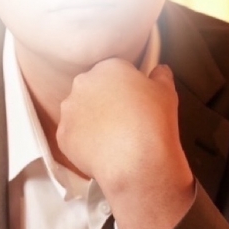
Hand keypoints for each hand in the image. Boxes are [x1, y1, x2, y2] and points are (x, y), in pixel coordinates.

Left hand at [57, 59, 194, 228]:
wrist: (137, 160)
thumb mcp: (166, 91)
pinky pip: (72, 136)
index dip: (127, 87)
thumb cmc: (154, 122)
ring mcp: (69, 110)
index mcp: (108, 68)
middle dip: (104, 101)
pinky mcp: (62, 135)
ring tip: (112, 138)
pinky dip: (84, 142)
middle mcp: (83, 84)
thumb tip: (159, 71)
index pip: (115, 71)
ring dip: (91, 120)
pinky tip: (101, 151)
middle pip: (93, 89)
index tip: (134, 101)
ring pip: (79, 112)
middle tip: (123, 119)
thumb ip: (161, 75)